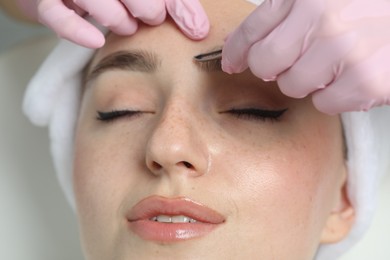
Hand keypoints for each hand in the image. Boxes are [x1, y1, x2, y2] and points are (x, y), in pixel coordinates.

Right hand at [17, 0, 208, 47]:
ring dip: (116, 17)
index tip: (197, 29)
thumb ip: (172, 2)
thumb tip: (199, 27)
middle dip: (146, 7)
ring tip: (126, 25)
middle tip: (151, 18)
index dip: (179, 5)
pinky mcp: (42, 0)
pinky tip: (97, 40)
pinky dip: (77, 30)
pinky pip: (57, 15)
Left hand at [222, 0, 389, 113]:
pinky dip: (334, 95)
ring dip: (309, 80)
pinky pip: (323, 104)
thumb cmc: (373, 6)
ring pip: (292, 86)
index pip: (252, 29)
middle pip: (264, 64)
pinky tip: (353, 74)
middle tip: (297, 60)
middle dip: (273, 68)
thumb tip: (237, 43)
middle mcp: (322, 19)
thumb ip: (285, 14)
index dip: (236, 50)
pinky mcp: (363, 82)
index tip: (231, 62)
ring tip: (336, 61)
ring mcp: (342, 51)